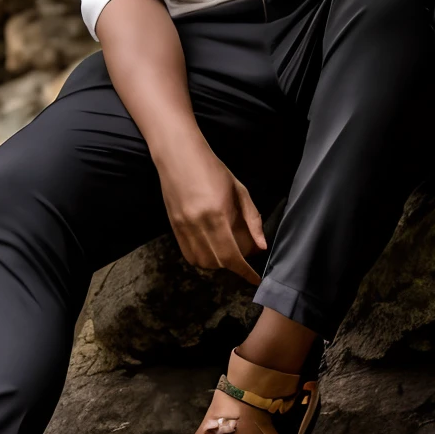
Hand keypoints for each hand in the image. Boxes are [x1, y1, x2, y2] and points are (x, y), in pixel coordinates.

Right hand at [156, 139, 267, 285]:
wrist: (179, 155)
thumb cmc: (212, 168)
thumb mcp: (239, 189)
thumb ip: (252, 218)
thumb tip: (261, 246)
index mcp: (218, 213)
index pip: (232, 254)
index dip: (245, 271)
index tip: (255, 278)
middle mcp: (199, 223)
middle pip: (218, 262)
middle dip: (234, 266)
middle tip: (244, 256)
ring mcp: (183, 226)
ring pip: (202, 262)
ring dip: (218, 264)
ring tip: (227, 251)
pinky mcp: (173, 227)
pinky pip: (188, 254)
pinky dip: (202, 259)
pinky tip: (211, 249)